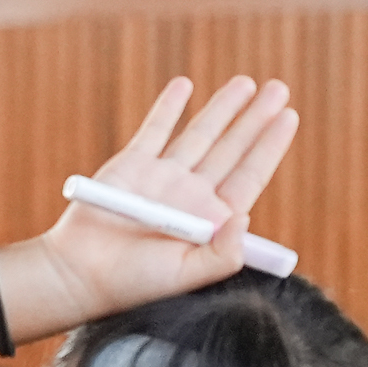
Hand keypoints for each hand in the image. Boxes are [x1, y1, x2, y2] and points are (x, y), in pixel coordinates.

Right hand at [35, 76, 300, 318]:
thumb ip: (222, 255)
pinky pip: (154, 130)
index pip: (249, 175)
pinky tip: (185, 85)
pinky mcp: (131, 166)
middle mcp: (190, 195)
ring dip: (222, 107)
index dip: (269, 145)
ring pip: (199, 133)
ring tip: (246, 83)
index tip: (288, 117)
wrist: (79, 274)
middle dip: (255, 118)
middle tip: (279, 89)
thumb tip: (244, 217)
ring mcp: (161, 177)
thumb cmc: (133, 283)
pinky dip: (169, 107)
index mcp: (210, 220)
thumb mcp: (186, 276)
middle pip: (231, 148)